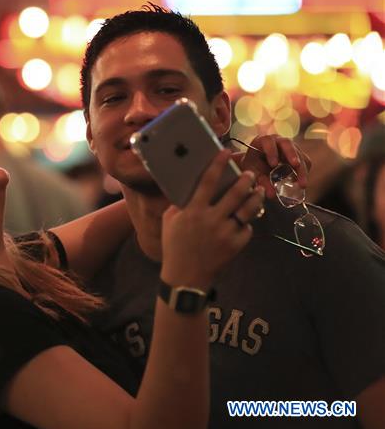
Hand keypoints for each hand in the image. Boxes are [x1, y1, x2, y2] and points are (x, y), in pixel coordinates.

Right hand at [160, 150, 259, 288]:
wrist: (185, 276)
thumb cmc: (174, 245)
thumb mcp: (170, 221)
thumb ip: (181, 204)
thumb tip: (191, 188)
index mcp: (193, 211)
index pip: (208, 181)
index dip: (218, 164)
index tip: (226, 152)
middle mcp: (211, 219)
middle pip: (235, 193)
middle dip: (245, 180)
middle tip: (249, 174)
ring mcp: (226, 233)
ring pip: (248, 210)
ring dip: (255, 198)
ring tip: (257, 191)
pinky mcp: (236, 246)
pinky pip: (247, 229)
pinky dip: (246, 224)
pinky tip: (245, 220)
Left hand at [233, 135, 310, 197]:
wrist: (259, 164)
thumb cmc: (254, 165)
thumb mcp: (254, 172)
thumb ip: (261, 181)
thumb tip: (272, 195)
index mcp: (263, 141)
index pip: (268, 141)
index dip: (271, 151)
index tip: (273, 164)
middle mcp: (278, 141)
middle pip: (287, 143)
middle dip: (292, 154)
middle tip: (296, 166)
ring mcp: (290, 146)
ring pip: (299, 153)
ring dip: (302, 169)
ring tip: (302, 184)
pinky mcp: (299, 155)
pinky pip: (305, 161)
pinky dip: (305, 172)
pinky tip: (301, 183)